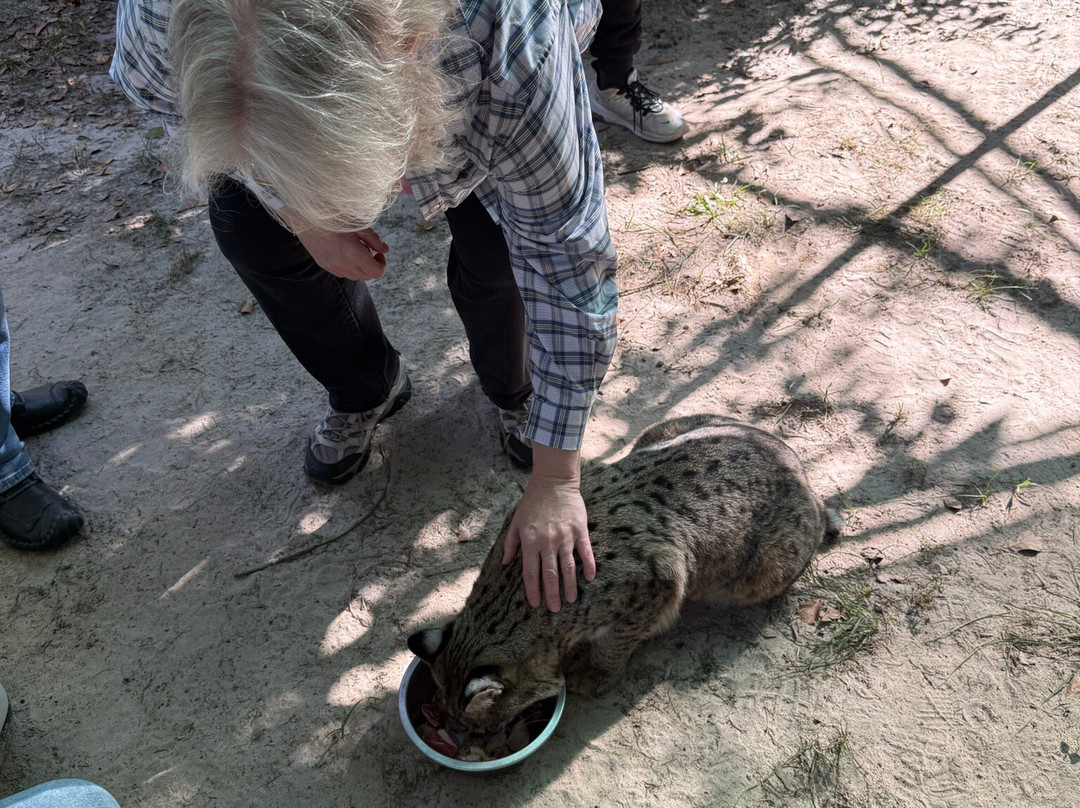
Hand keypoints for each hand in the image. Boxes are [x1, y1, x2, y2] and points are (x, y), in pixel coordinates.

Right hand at [279, 207, 388, 280]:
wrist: (304, 216)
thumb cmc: (332, 216)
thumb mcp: (358, 224)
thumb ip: (374, 239)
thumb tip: (385, 250)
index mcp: (355, 255)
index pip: (377, 272)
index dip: (382, 263)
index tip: (378, 252)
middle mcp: (344, 265)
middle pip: (367, 276)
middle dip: (372, 265)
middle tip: (369, 249)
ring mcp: (332, 267)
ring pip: (355, 276)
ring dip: (361, 267)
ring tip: (356, 249)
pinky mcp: (324, 265)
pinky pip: (342, 273)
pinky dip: (349, 267)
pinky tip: (345, 252)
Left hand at [502, 445, 596, 611]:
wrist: (553, 482)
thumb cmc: (532, 501)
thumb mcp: (516, 521)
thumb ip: (510, 543)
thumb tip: (505, 563)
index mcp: (530, 541)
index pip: (531, 572)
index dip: (533, 590)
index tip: (536, 604)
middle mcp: (547, 542)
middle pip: (550, 574)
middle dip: (552, 594)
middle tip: (554, 609)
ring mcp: (565, 537)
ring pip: (568, 567)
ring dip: (569, 586)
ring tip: (571, 600)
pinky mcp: (580, 530)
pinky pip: (585, 552)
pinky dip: (588, 566)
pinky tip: (589, 578)